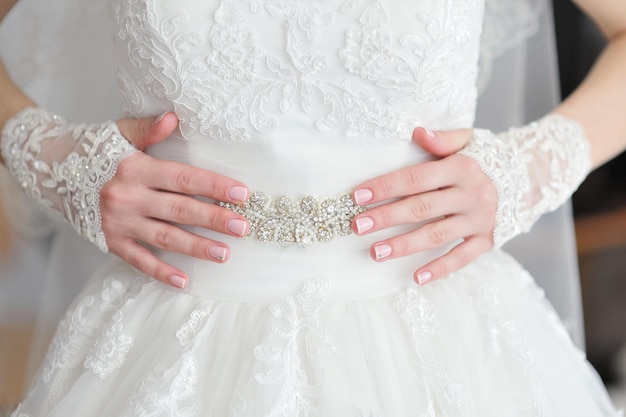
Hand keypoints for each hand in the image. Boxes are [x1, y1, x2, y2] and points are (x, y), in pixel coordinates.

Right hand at [102, 112, 250, 288]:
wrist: (47, 168)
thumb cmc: (92, 148)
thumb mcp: (118, 131)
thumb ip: (147, 128)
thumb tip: (174, 118)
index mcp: (134, 168)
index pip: (182, 178)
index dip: (213, 185)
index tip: (241, 193)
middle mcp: (127, 197)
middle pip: (179, 210)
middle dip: (213, 219)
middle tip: (243, 227)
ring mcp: (118, 222)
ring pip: (164, 237)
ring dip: (195, 247)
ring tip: (224, 254)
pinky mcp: (109, 241)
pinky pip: (138, 260)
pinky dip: (160, 272)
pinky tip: (184, 280)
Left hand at [351, 127, 496, 284]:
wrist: (527, 177)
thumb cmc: (483, 158)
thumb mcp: (468, 140)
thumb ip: (443, 139)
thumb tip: (418, 133)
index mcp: (461, 168)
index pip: (416, 178)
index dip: (386, 187)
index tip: (358, 196)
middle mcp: (472, 195)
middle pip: (421, 208)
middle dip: (386, 218)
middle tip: (357, 226)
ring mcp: (480, 220)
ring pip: (436, 235)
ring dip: (404, 245)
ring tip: (375, 252)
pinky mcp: (487, 240)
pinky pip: (462, 258)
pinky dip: (440, 269)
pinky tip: (416, 277)